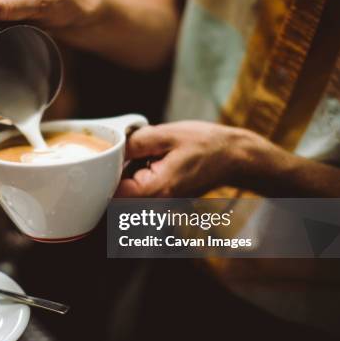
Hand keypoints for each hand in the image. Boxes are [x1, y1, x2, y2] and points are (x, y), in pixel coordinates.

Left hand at [116, 121, 263, 197]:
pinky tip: (153, 161)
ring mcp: (160, 205)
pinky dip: (139, 175)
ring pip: (128, 193)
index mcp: (156, 190)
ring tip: (148, 155)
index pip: (113, 194)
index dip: (105, 174)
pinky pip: (140, 191)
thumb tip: (111, 149)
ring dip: (129, 173)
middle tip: (130, 151)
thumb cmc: (206, 144)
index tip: (108, 157)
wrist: (234, 157)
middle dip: (116, 172)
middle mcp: (157, 204)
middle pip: (117, 195)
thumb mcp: (166, 135)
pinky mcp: (162, 200)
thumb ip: (134, 143)